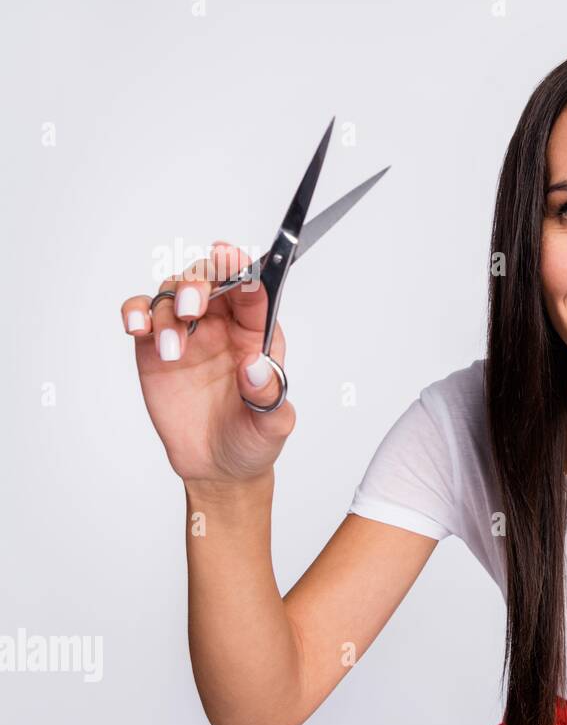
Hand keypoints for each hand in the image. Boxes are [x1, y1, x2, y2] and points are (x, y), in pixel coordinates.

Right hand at [120, 241, 295, 483]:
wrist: (216, 466)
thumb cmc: (251, 439)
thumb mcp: (273, 425)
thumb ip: (269, 397)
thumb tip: (256, 367)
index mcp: (258, 333)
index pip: (252, 290)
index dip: (241, 269)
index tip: (230, 258)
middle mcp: (222, 325)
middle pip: (208, 279)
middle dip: (199, 282)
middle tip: (192, 309)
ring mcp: (187, 333)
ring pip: (172, 293)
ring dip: (167, 310)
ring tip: (172, 351)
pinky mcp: (153, 348)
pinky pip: (141, 315)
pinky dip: (135, 313)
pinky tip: (137, 329)